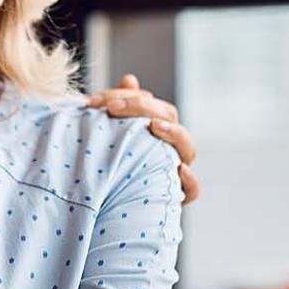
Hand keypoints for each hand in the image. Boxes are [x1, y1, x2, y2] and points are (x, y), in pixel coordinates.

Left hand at [87, 74, 199, 204]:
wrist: (106, 209)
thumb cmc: (109, 165)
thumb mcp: (110, 135)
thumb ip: (118, 107)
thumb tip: (130, 79)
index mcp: (155, 127)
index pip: (150, 102)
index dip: (127, 96)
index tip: (96, 101)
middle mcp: (168, 145)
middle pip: (169, 116)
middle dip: (141, 107)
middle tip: (113, 108)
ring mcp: (175, 168)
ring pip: (187, 148)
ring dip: (173, 133)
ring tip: (153, 126)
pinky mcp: (176, 196)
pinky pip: (192, 189)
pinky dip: (189, 179)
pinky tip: (178, 169)